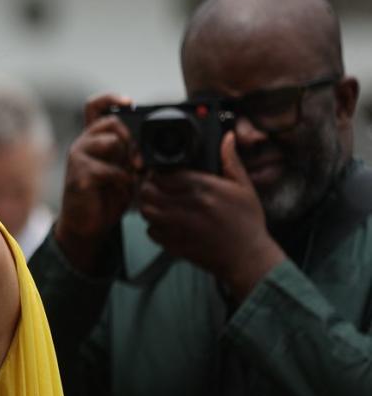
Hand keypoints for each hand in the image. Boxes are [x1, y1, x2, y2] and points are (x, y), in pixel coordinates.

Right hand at [54, 94, 137, 272]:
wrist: (87, 226)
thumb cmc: (105, 197)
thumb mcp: (123, 170)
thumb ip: (131, 154)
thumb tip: (151, 145)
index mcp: (93, 139)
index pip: (95, 106)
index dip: (111, 98)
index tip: (129, 103)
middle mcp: (82, 144)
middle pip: (111, 121)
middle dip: (132, 138)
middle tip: (141, 160)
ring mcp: (77, 158)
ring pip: (110, 141)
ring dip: (128, 159)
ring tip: (132, 175)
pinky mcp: (79, 176)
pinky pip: (109, 169)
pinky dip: (122, 181)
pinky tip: (122, 190)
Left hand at [138, 132, 284, 302]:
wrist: (248, 258)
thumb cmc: (247, 223)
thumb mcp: (244, 187)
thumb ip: (230, 161)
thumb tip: (226, 138)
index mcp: (204, 188)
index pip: (165, 173)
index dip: (159, 172)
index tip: (162, 173)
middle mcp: (188, 206)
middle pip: (149, 190)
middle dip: (149, 186)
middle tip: (156, 187)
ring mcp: (179, 226)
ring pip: (146, 210)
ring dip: (149, 205)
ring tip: (158, 203)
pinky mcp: (175, 244)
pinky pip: (151, 231)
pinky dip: (154, 227)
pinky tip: (165, 223)